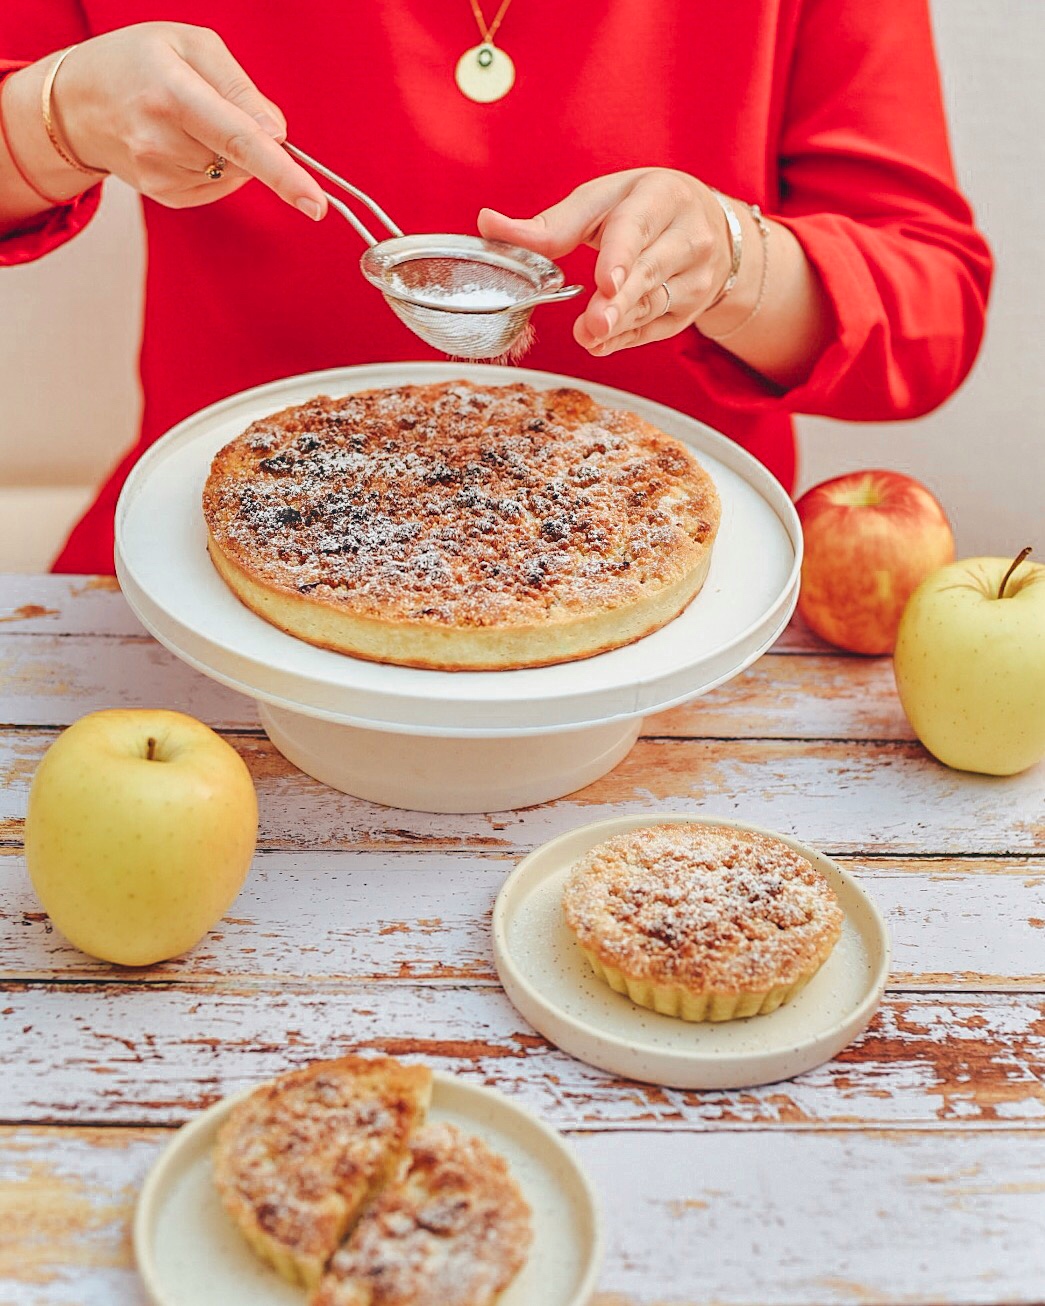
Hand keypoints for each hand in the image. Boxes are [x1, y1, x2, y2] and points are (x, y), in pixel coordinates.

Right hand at [46, 23, 325, 216]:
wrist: (79, 101)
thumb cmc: (138, 61)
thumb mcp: (191, 45)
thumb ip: (242, 88)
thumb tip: (277, 135)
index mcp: (172, 94)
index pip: (240, 141)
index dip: (283, 174)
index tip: (315, 202)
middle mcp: (162, 142)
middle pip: (245, 157)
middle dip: (249, 136)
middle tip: (208, 103)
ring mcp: (161, 175)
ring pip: (234, 173)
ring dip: (228, 151)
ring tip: (186, 120)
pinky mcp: (167, 196)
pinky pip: (219, 185)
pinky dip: (215, 165)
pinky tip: (183, 143)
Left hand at [478, 169, 731, 354]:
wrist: (711, 226)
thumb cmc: (644, 207)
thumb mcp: (602, 201)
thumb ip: (550, 223)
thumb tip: (487, 224)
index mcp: (663, 197)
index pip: (639, 228)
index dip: (621, 257)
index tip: (605, 282)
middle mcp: (690, 238)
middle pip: (649, 274)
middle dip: (618, 302)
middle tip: (592, 325)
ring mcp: (696, 278)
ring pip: (653, 306)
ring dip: (617, 325)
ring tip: (588, 335)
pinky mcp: (691, 311)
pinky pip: (655, 330)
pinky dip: (625, 339)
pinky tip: (601, 342)